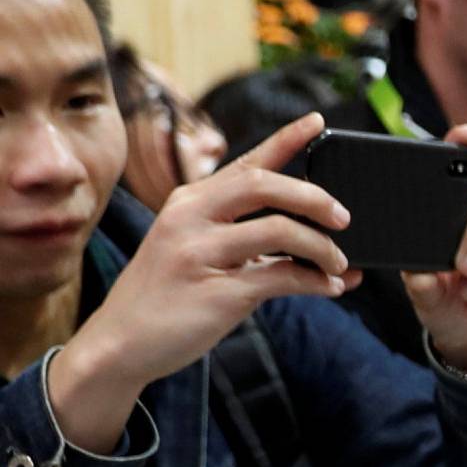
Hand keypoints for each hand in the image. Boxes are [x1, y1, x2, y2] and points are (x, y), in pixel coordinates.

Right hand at [50, 114, 358, 453]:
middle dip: (314, 197)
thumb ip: (239, 238)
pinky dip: (314, 282)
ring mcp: (200, 253)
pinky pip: (280, 277)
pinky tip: (331, 288)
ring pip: (279, 231)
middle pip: (264, 185)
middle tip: (345, 217)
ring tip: (341, 265)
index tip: (319, 123)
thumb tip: (308, 243)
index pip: (245, 162)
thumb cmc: (166, 298)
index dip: (285, 139)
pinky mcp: (215, 293)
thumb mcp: (192, 251)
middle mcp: (190, 217)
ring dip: (322, 248)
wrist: (120, 344)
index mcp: (189, 201)